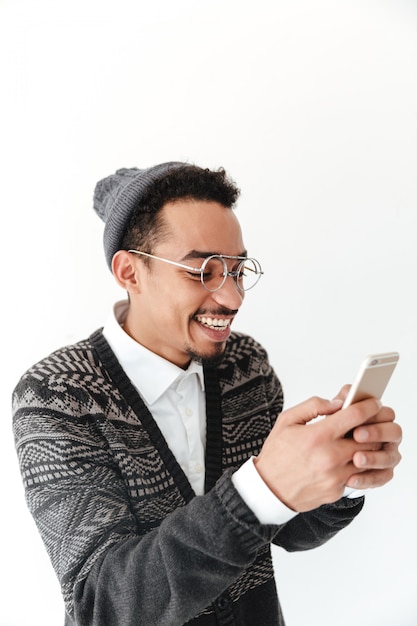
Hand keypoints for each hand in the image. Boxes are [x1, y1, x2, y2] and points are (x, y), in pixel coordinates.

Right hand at [254, 391, 401, 512]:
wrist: (269, 489)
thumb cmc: (277, 453)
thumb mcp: (287, 420)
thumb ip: (313, 406)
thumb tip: (336, 403)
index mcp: (318, 436)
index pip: (355, 416)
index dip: (368, 406)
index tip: (373, 403)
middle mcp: (330, 457)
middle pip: (368, 438)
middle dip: (371, 427)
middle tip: (369, 422)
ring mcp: (335, 476)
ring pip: (366, 458)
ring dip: (366, 447)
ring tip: (358, 440)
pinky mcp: (337, 490)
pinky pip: (356, 475)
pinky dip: (355, 465)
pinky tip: (345, 458)